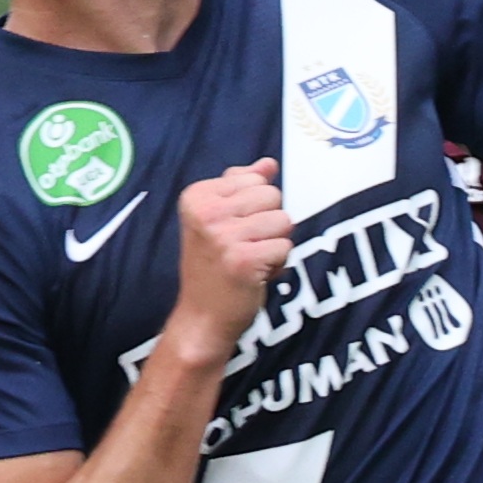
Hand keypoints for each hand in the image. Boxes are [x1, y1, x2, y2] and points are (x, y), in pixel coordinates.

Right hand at [172, 161, 294, 354]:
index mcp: (197, 196)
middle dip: (269, 223)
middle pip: (272, 196)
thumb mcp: (219, 220)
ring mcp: (224, 237)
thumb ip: (243, 187)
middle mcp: (206, 212)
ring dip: (275, 244)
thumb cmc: (213, 268)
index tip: (234, 230)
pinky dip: (277, 264)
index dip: (255, 207)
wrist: (202, 318)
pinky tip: (256, 275)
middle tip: (246, 247)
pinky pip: (285, 247)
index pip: (255, 179)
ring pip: (283, 221)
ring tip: (251, 261)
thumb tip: (269, 163)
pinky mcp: (243, 260)